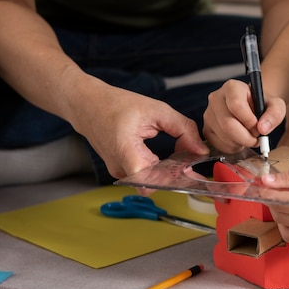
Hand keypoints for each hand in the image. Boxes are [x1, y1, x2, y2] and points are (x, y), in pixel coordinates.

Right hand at [74, 83, 208, 179]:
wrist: (87, 105)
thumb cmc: (117, 105)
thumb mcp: (156, 110)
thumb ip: (183, 129)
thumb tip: (202, 150)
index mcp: (126, 152)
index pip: (150, 182)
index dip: (172, 180)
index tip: (189, 171)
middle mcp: (121, 168)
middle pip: (156, 183)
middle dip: (177, 174)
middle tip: (192, 160)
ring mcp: (120, 172)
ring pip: (153, 181)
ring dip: (169, 171)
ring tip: (181, 155)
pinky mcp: (123, 171)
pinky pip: (146, 175)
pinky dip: (160, 168)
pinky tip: (170, 156)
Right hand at [203, 79, 285, 152]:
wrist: (251, 109)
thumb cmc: (262, 105)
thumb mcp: (275, 105)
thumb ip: (274, 114)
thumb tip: (263, 129)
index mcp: (232, 87)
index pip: (236, 106)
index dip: (249, 121)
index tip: (258, 126)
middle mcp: (216, 98)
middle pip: (228, 125)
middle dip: (246, 137)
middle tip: (256, 138)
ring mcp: (209, 114)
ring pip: (224, 137)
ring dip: (241, 143)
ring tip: (248, 137)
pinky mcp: (206, 129)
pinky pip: (219, 145)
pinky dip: (233, 148)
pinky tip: (239, 140)